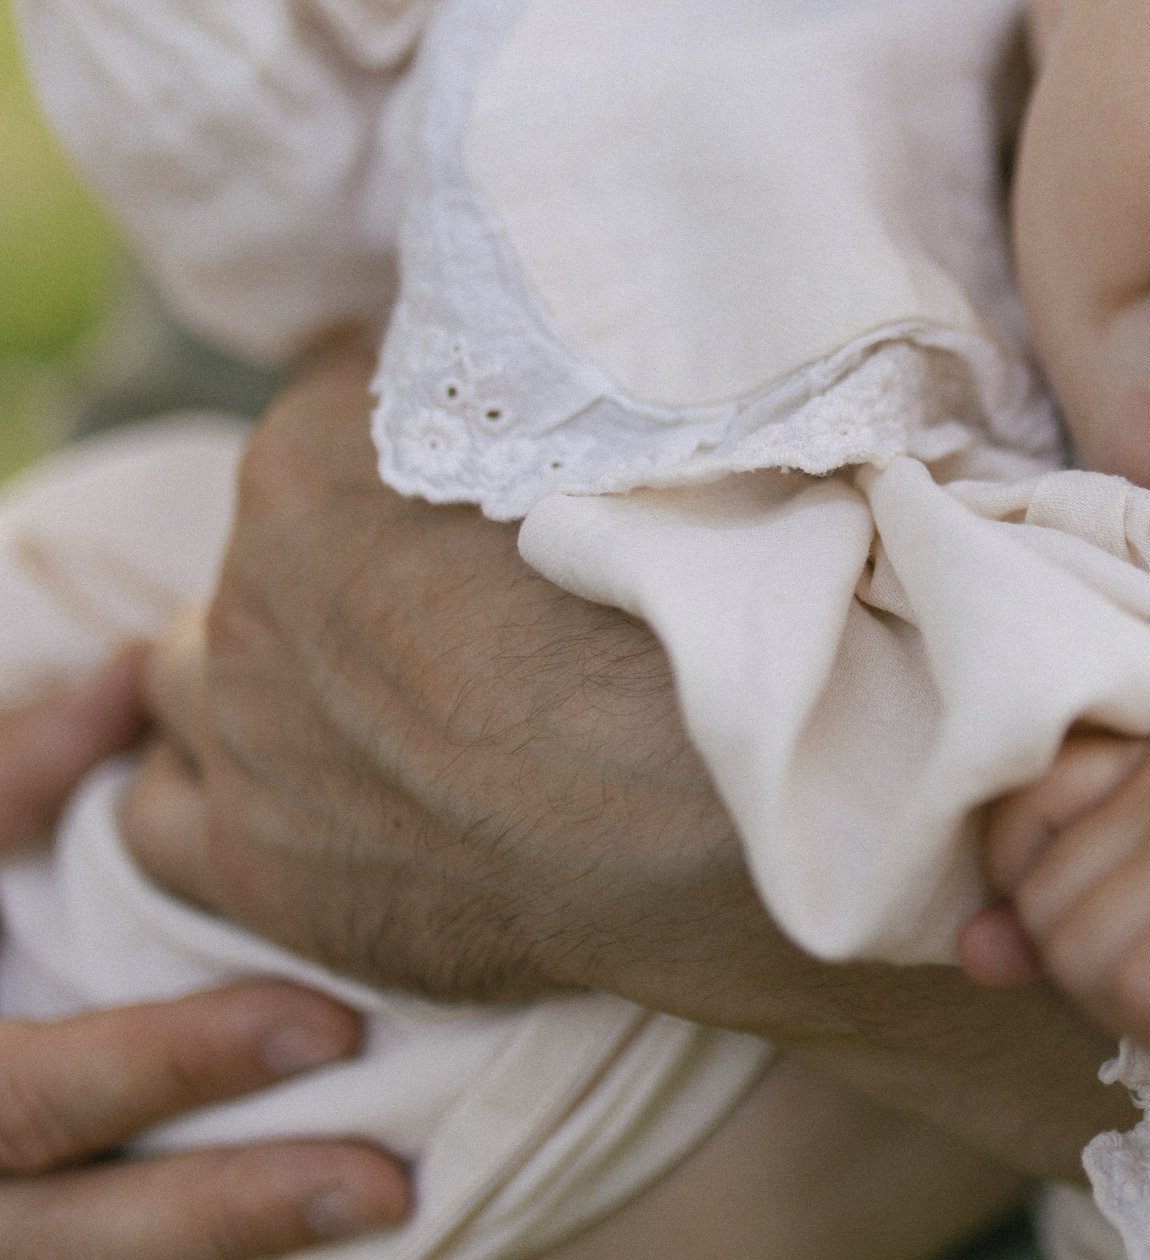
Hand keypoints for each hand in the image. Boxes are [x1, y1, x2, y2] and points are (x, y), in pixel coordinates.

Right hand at [0, 666, 409, 1256]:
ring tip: (384, 1203)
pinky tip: (343, 1224)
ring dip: (236, 1240)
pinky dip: (219, 1248)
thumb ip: (11, 771)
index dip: (172, 1064)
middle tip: (383, 1177)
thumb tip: (134, 675)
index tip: (327, 1027)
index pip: (27, 1094)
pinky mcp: (34, 1232)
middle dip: (222, 1201)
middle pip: (63, 1227)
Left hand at [122, 346, 1131, 1178]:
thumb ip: (550, 395)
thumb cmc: (712, 605)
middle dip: (344, 565)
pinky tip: (296, 792)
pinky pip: (159, 817)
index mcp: (322, 447)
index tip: (514, 478)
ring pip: (186, 671)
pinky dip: (215, 794)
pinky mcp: (256, 868)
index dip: (433, 439)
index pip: (341, 402)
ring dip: (264, 673)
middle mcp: (252, 582)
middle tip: (467, 602)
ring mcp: (245, 730)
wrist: (725, 807)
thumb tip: (549, 349)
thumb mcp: (642, 431)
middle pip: (267, 548)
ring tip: (374, 698)